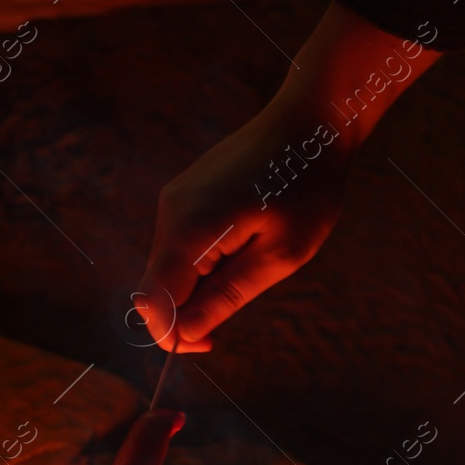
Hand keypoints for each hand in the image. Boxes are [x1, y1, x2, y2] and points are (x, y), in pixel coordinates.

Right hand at [137, 94, 353, 350]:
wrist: (311, 119)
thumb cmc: (306, 185)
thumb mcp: (280, 254)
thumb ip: (227, 296)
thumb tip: (185, 335)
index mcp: (190, 230)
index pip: (153, 302)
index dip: (171, 335)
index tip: (208, 345)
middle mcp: (170, 214)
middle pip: (158, 287)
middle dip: (189, 309)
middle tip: (242, 301)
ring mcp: (174, 201)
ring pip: (171, 267)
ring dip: (202, 282)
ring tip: (254, 259)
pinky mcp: (185, 195)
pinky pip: (182, 244)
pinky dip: (205, 260)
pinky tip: (245, 241)